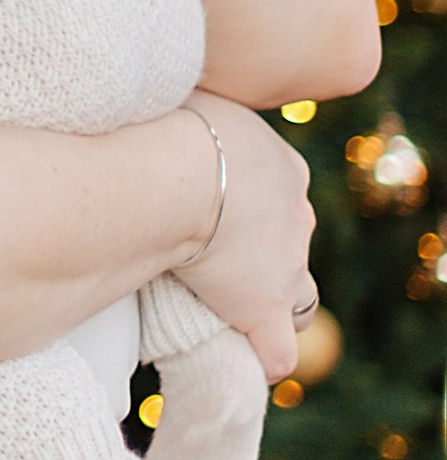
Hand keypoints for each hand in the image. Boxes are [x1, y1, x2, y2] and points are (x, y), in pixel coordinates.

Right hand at [175, 93, 317, 384]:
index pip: (282, 197)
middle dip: (265, 255)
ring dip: (274, 305)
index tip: (211, 211)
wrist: (178, 169)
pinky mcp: (264, 307)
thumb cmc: (173, 124)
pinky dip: (263, 356)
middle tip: (217, 259)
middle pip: (292, 244)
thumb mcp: (191, 98)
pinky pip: (276, 351)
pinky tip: (243, 361)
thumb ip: (192, 114)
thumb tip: (158, 99)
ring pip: (301, 299)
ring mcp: (286, 265)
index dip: (250, 209)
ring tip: (231, 310)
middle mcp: (297, 216)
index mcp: (283, 167)